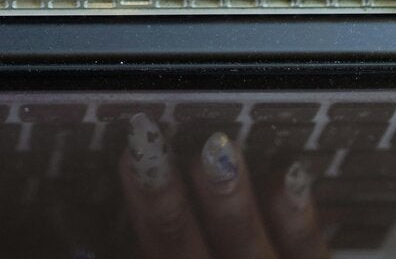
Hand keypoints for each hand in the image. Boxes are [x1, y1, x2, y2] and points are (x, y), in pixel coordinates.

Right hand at [120, 118, 327, 258]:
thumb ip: (142, 252)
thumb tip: (88, 244)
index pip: (156, 251)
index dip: (144, 210)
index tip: (125, 160)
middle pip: (184, 251)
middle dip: (166, 202)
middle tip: (148, 147)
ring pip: (246, 248)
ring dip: (229, 201)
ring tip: (216, 149)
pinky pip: (308, 253)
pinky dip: (296, 219)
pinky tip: (288, 174)